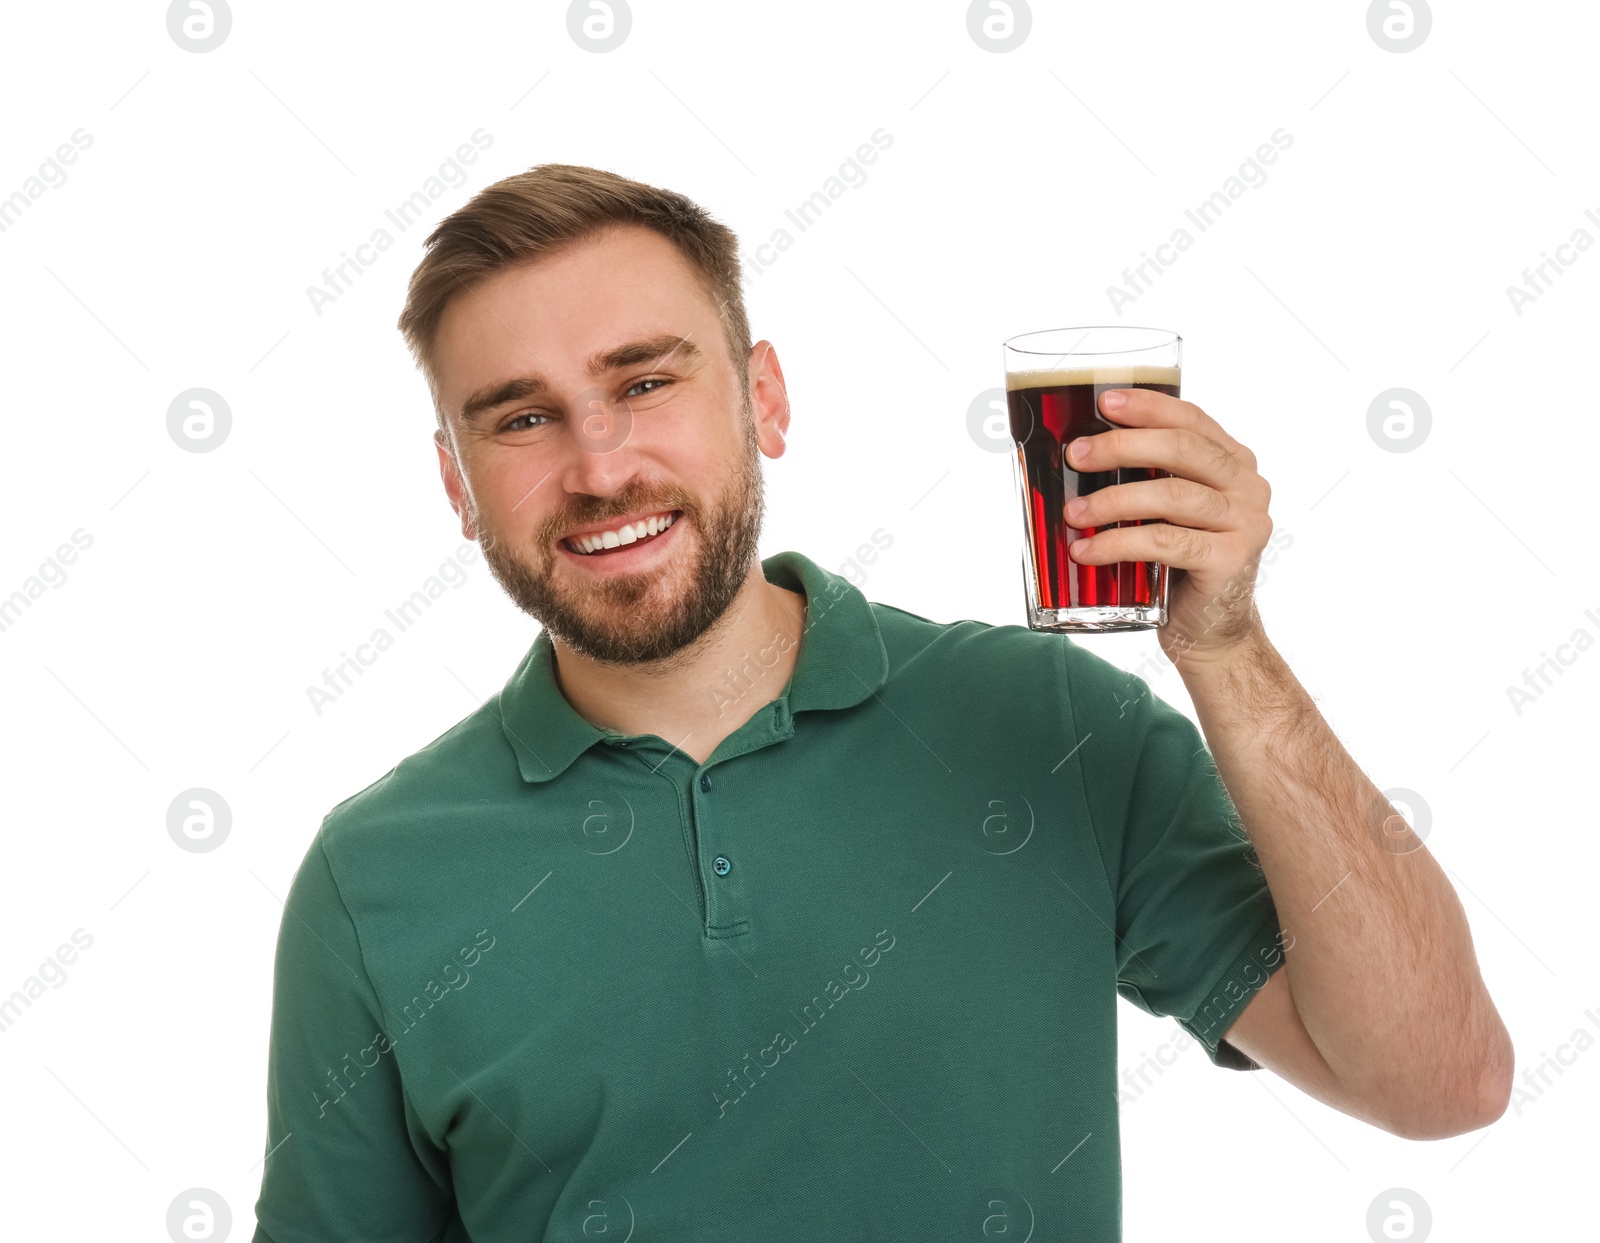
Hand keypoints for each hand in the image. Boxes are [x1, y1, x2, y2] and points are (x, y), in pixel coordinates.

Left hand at [1064, 388, 1272, 667]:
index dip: (1149, 407)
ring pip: (1172, 495)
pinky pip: (1166, 542)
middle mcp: (1248, 486)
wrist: (1209, 630)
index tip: (1104, 403)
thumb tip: (1077, 453)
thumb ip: (1146, 479)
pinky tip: (1086, 549)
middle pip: (1182, 450)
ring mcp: (1246, 522)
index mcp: (1234, 463)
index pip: (1192, 420)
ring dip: (1113, 500)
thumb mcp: (1165, 512)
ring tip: (1072, 512)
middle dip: (1122, 447)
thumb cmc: (1178, 565)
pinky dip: (1118, 543)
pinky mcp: (1231, 559)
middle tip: (1076, 455)